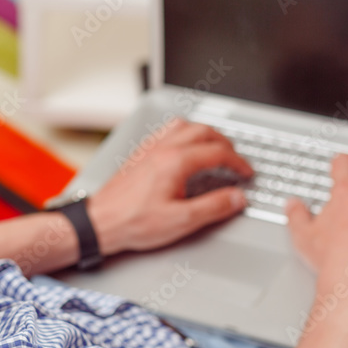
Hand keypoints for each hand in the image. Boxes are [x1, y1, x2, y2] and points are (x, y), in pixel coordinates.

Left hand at [88, 117, 251, 254]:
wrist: (101, 222)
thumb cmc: (133, 221)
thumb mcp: (181, 220)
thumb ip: (213, 207)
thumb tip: (236, 198)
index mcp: (176, 162)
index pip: (218, 153)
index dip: (238, 163)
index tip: (246, 173)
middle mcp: (162, 149)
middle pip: (204, 132)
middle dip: (226, 144)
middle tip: (236, 160)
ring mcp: (150, 149)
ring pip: (184, 125)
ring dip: (204, 133)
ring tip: (215, 147)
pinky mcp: (140, 154)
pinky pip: (165, 131)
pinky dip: (183, 133)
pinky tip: (184, 145)